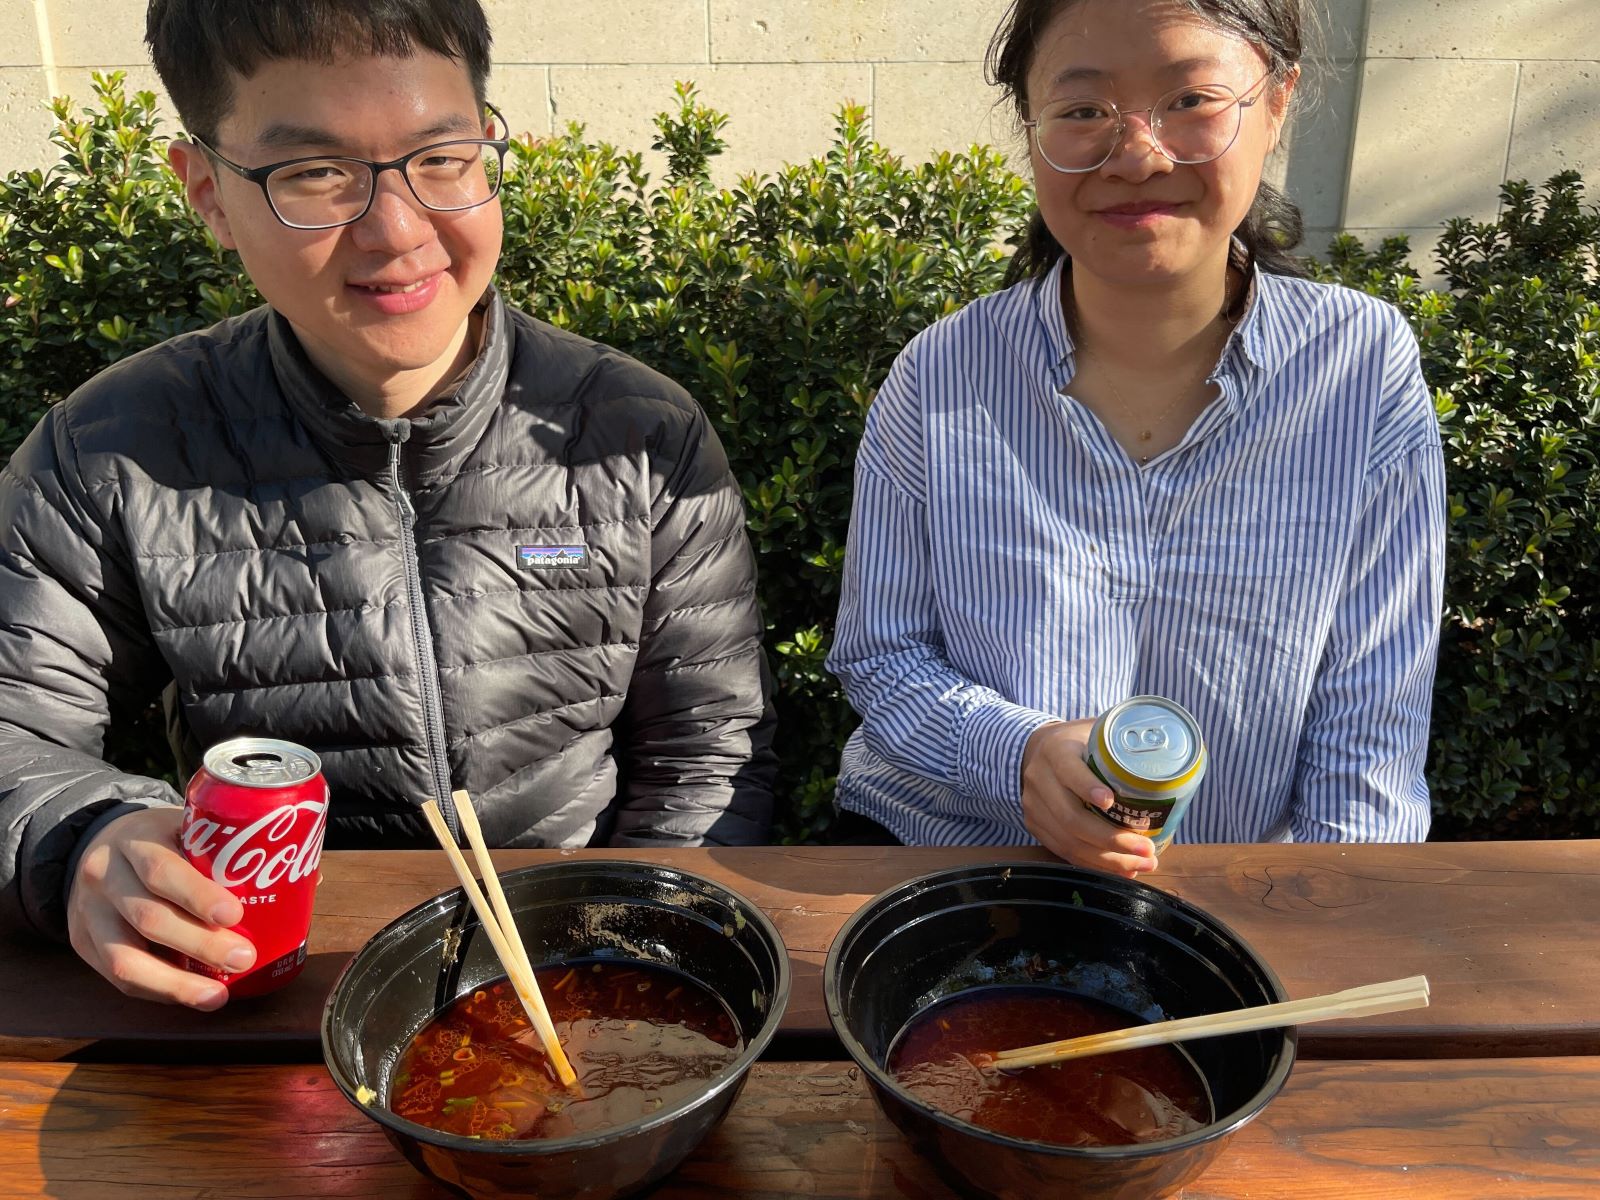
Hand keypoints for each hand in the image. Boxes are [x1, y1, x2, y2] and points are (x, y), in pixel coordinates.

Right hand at [67, 807, 254, 1010]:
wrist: (96, 845)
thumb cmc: (162, 840)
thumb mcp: (188, 827)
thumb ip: (235, 850)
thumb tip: (313, 879)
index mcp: (137, 839)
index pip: (163, 870)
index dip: (198, 896)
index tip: (235, 914)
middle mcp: (105, 875)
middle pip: (149, 917)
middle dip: (199, 943)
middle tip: (244, 958)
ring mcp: (88, 912)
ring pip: (125, 958)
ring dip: (176, 983)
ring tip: (217, 996)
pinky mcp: (81, 943)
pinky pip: (117, 976)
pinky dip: (157, 990)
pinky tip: (191, 995)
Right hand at [1020, 720, 1159, 878]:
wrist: (1035, 751)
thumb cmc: (1077, 742)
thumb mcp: (1094, 730)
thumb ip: (1121, 740)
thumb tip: (1164, 751)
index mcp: (1056, 751)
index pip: (1069, 771)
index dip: (1088, 788)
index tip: (1112, 802)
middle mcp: (1040, 780)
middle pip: (1072, 818)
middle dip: (1112, 839)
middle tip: (1145, 849)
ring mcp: (1034, 806)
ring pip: (1069, 841)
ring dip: (1108, 859)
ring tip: (1140, 864)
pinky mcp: (1035, 826)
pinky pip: (1064, 851)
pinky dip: (1094, 864)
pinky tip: (1120, 868)